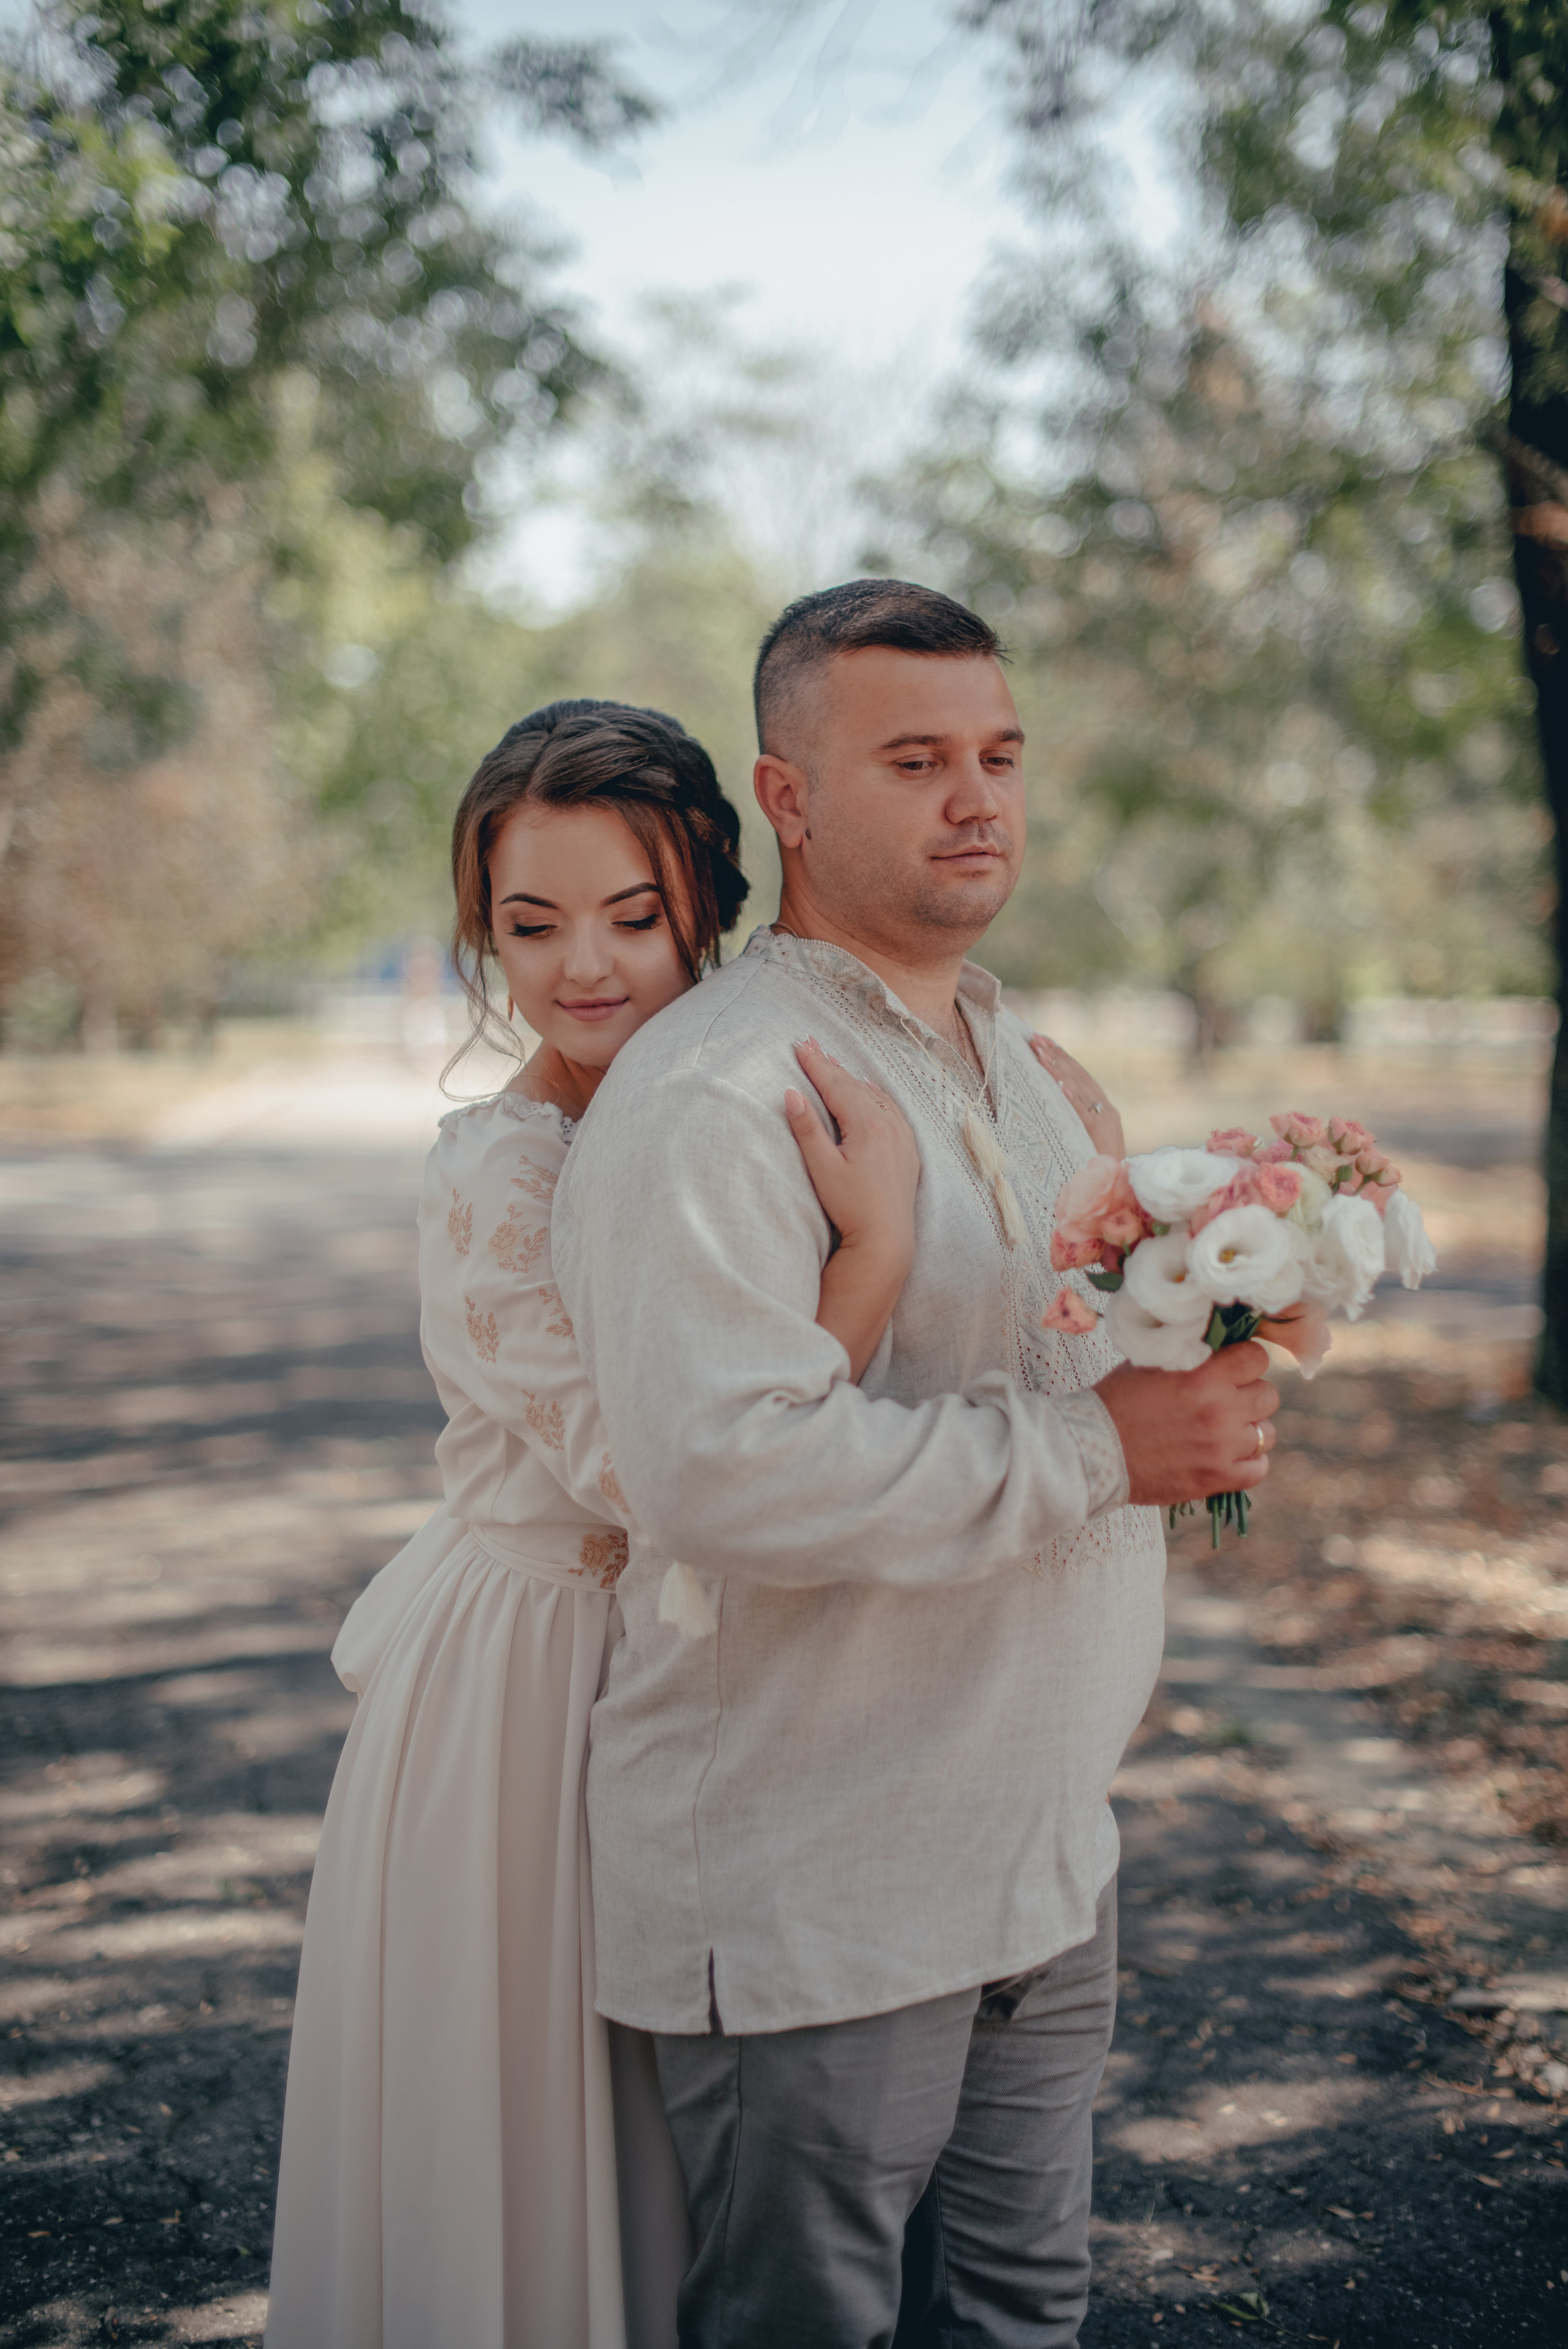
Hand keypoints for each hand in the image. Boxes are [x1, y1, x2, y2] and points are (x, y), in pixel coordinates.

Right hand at [785, 1038, 919, 1267]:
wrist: (886, 1239)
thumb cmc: (851, 1207)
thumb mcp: (822, 1168)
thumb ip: (807, 1129)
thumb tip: (792, 1094)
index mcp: (866, 1125)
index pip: (836, 1085)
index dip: (815, 1064)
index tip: (799, 1045)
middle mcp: (888, 1124)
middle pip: (854, 1086)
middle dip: (830, 1065)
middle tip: (811, 1044)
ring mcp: (901, 1136)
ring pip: (873, 1096)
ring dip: (852, 1078)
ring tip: (833, 1063)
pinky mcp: (907, 1150)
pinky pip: (892, 1110)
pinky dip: (876, 1095)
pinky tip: (870, 1090)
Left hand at [1029, 1035, 1124, 1160]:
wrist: (1118, 1195)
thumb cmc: (1096, 1171)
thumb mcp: (1084, 1140)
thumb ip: (1075, 1122)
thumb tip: (1053, 1105)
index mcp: (1104, 1111)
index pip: (1081, 1078)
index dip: (1062, 1059)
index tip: (1043, 1043)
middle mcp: (1108, 1112)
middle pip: (1080, 1078)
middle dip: (1057, 1056)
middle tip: (1035, 1039)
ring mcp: (1107, 1123)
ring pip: (1081, 1090)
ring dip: (1060, 1069)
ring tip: (1041, 1052)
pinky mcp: (1103, 1136)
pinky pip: (1085, 1115)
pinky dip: (1073, 1098)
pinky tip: (1059, 1085)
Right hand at [1093, 1341, 1279, 1504]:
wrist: (1094, 1450)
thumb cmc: (1117, 1401)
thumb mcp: (1149, 1361)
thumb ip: (1187, 1352)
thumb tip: (1212, 1340)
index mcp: (1205, 1377)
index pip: (1257, 1358)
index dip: (1246, 1360)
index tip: (1233, 1367)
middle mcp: (1221, 1411)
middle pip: (1267, 1395)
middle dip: (1249, 1394)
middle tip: (1228, 1400)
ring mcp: (1222, 1448)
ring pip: (1266, 1434)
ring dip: (1249, 1429)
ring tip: (1227, 1431)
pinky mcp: (1216, 1479)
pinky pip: (1258, 1469)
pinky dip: (1249, 1463)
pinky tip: (1229, 1456)